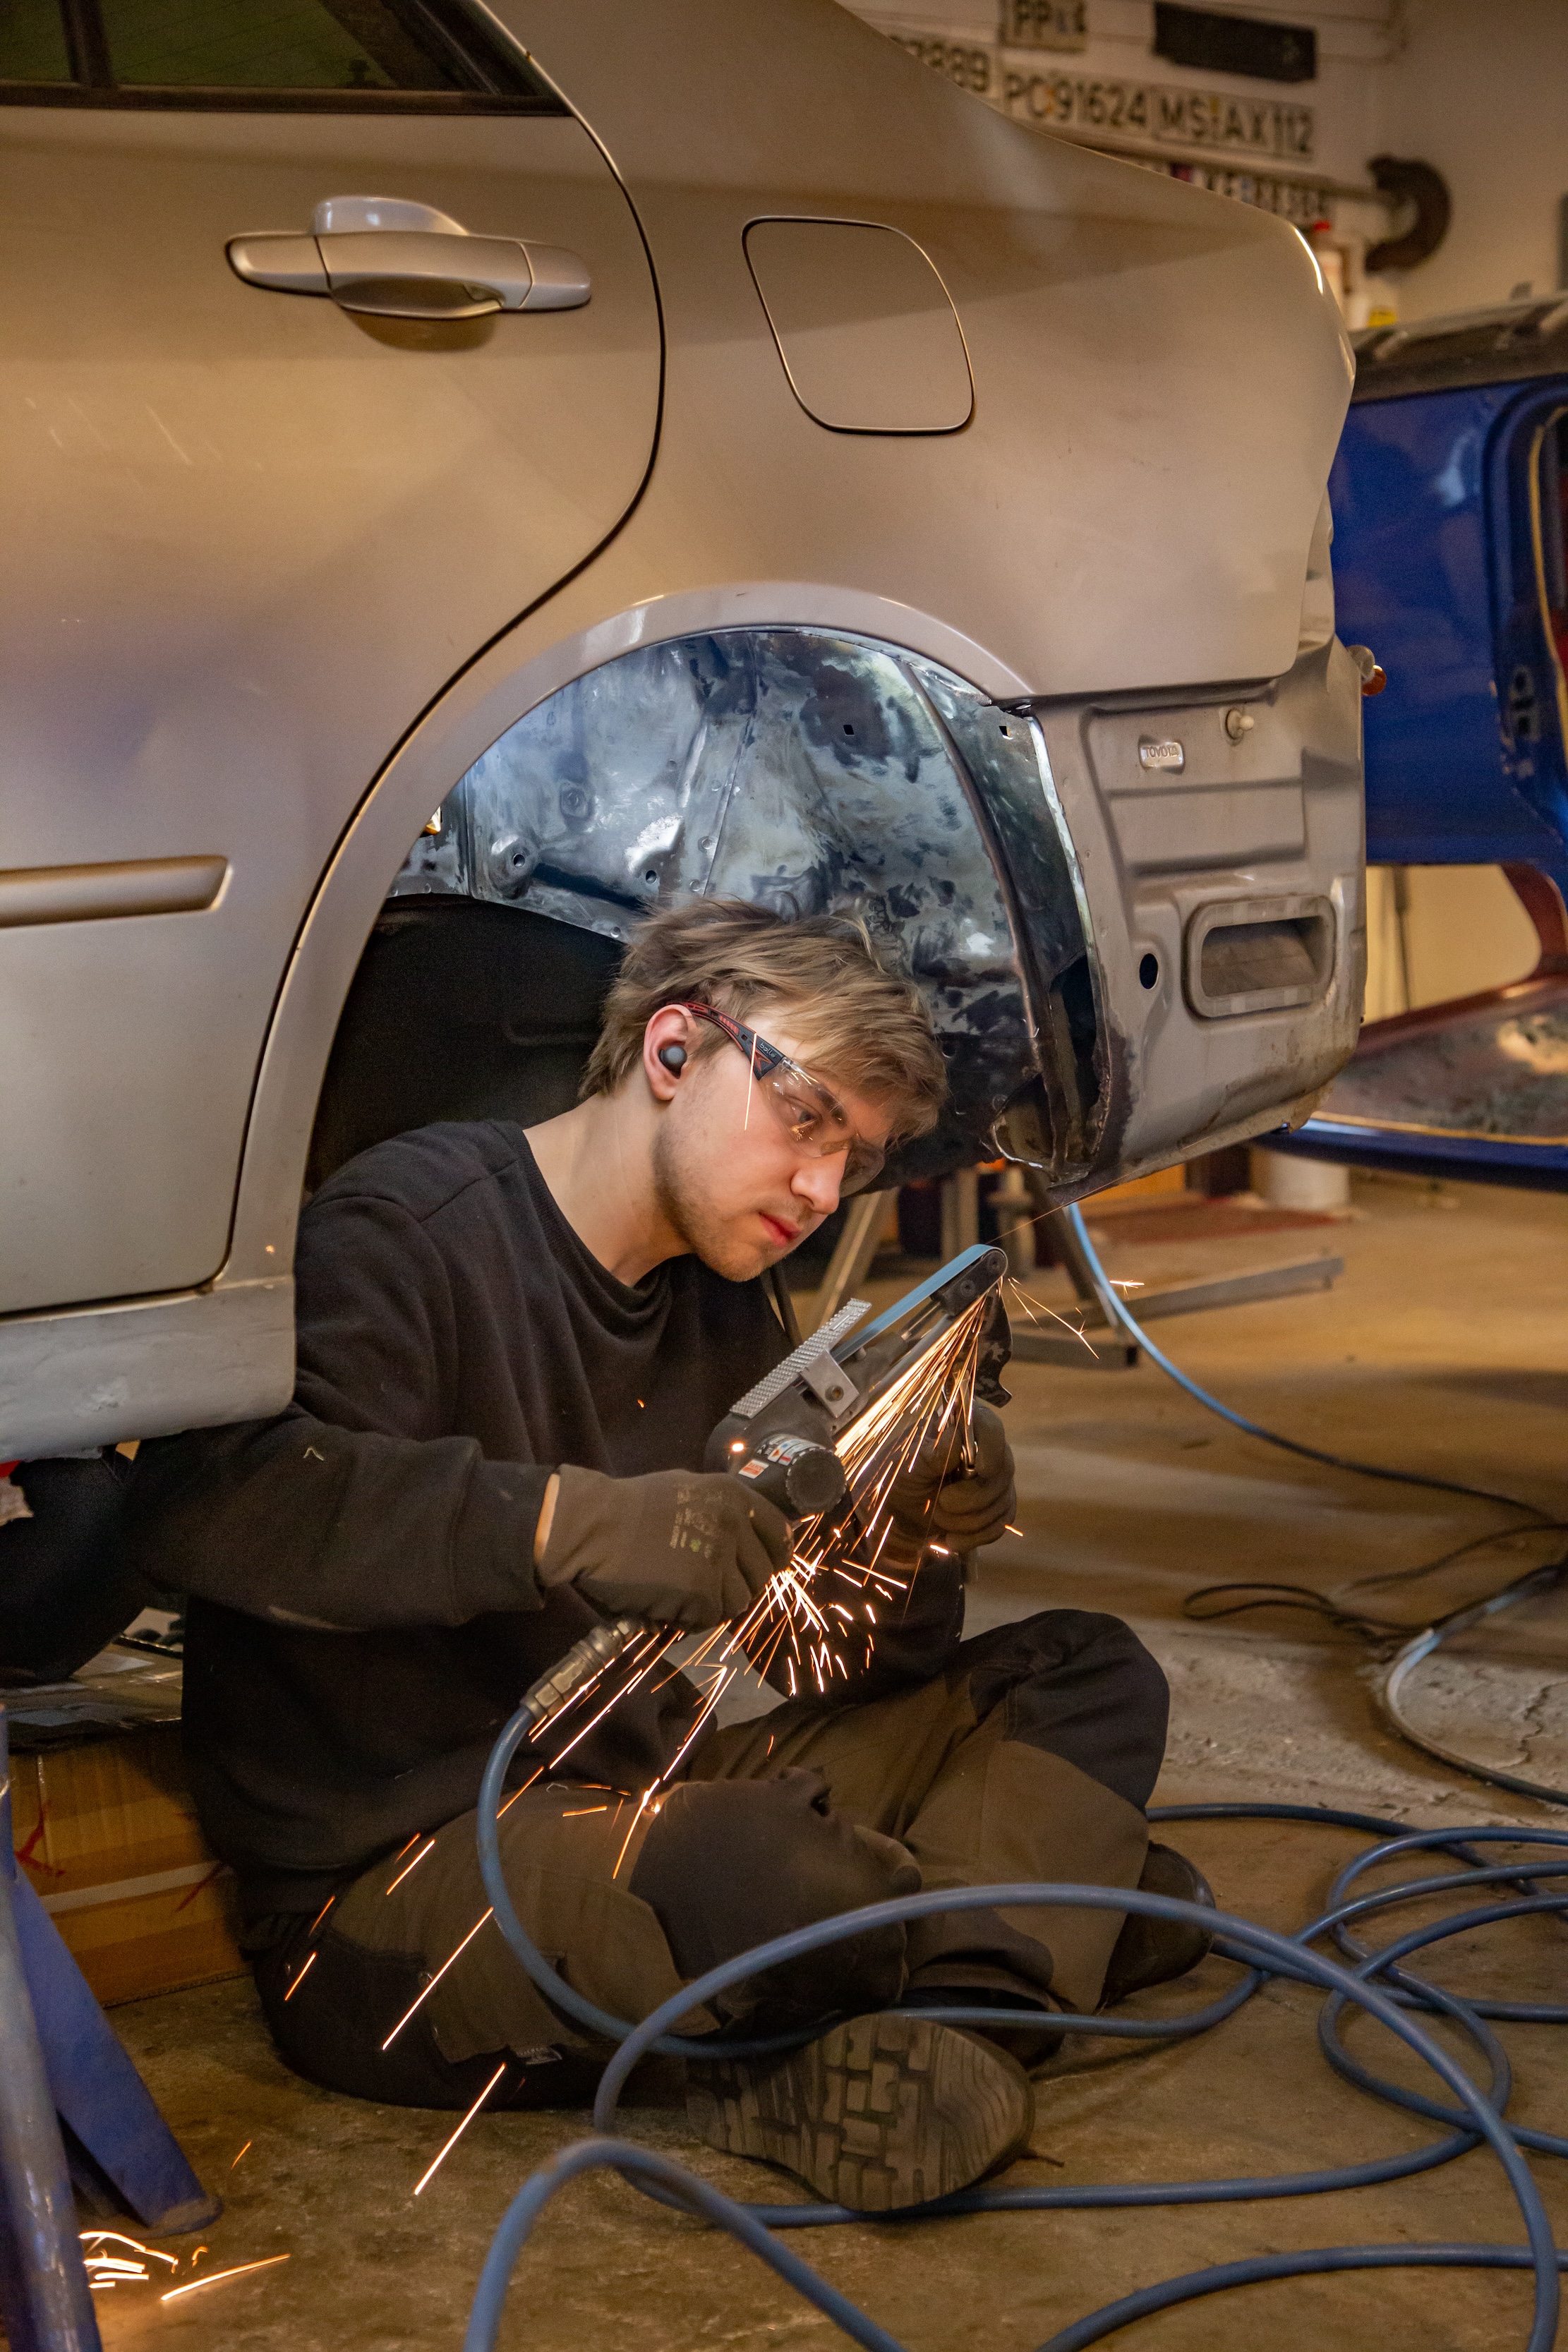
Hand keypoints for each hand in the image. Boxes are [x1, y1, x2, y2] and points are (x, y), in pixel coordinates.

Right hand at [536, 1463, 791, 1629]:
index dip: (774, 1556)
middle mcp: (734, 1524)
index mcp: (733, 1495)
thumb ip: (718, 1508)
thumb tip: (741, 1532)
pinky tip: (667, 1605)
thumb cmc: (627, 1508)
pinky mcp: (702, 1592)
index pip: (779, 1533)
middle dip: (739, 1585)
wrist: (592, 1526)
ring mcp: (720, 1558)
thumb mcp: (685, 1488)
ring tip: (682, 1596)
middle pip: (762, 1574)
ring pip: (740, 1601)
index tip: (766, 1567)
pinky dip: (690, 1619)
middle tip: (708, 1589)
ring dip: (715, 1605)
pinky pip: (710, 1618)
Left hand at [888, 1399, 1014, 1553]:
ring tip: (939, 1518)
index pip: (990, 1426)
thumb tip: (954, 1441)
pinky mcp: (995, 1507)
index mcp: (960, 1428)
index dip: (993, 1446)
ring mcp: (994, 1479)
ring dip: (970, 1520)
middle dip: (973, 1497)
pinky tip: (953, 1540)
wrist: (896, 1510)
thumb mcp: (906, 1464)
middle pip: (1003, 1470)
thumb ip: (930, 1454)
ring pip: (1003, 1501)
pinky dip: (977, 1536)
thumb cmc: (899, 1476)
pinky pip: (1000, 1524)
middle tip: (942, 1503)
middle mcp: (985, 1449)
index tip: (982, 1470)